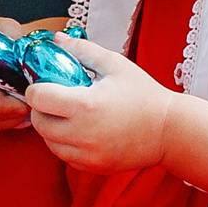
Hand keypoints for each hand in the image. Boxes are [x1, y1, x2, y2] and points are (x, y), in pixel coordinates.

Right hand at [0, 17, 31, 131]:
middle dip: (10, 111)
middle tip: (31, 107)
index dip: (5, 103)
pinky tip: (13, 115)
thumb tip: (25, 50)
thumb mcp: (2, 27)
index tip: (26, 102)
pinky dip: (1, 123)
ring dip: (8, 118)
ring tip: (25, 109)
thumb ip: (13, 35)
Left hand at [25, 36, 179, 172]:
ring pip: (49, 143)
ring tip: (69, 116)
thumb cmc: (144, 94)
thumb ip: (82, 50)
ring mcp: (88, 154)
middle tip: (57, 100)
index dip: (37, 88)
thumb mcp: (115, 65)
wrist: (170, 130)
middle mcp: (83, 134)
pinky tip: (81, 132)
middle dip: (42, 109)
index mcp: (85, 105)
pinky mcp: (94, 167)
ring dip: (51, 129)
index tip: (48, 84)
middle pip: (39, 123)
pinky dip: (65, 145)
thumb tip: (56, 39)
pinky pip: (65, 157)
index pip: (37, 98)